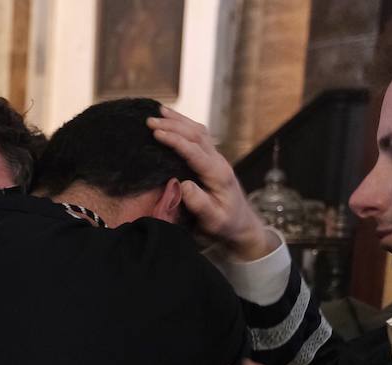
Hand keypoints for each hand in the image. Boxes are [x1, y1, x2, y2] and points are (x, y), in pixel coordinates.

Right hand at [148, 107, 276, 261]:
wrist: (241, 226)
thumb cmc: (225, 225)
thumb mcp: (213, 220)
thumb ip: (199, 203)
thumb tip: (183, 183)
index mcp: (217, 174)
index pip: (195, 151)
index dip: (175, 140)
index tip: (156, 133)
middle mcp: (218, 162)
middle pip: (196, 135)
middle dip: (173, 125)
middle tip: (150, 120)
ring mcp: (216, 159)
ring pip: (198, 132)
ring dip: (179, 121)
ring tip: (159, 111)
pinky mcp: (212, 161)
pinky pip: (198, 138)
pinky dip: (184, 126)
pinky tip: (172, 122)